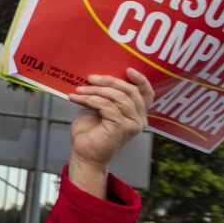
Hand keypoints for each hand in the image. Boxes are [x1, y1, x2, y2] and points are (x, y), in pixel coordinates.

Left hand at [68, 68, 152, 197]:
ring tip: (79, 90)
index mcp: (137, 114)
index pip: (147, 94)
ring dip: (96, 90)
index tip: (127, 69)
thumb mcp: (99, 108)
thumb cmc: (90, 131)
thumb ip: (105, 96)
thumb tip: (97, 77)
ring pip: (118, 98)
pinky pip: (107, 106)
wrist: (84, 154)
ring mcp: (131, 125)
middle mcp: (139, 120)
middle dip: (110, 81)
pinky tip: (76, 98)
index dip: (141, 80)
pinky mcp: (120, 128)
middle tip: (90, 78)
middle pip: (130, 92)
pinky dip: (90, 99)